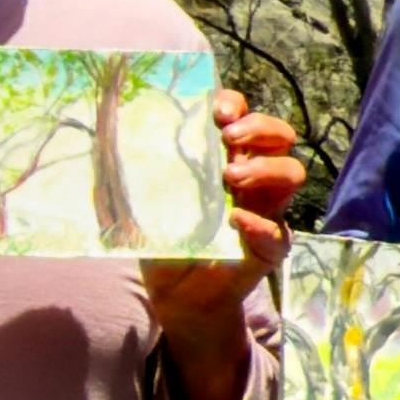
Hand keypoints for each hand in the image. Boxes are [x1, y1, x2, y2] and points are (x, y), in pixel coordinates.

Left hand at [140, 97, 311, 354]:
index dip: (234, 105)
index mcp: (225, 158)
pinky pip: (278, 232)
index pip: (242, 116)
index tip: (215, 112)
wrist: (176, 294)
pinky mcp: (269, 248)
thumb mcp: (145, 201)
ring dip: (264, 169)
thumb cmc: (163, 240)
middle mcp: (252, 179)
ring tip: (231, 178)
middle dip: (259, 128)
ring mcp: (266, 211)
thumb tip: (108, 136)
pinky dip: (259, 224)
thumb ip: (138, 172)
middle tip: (228, 139)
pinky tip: (234, 222)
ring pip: (292, 172)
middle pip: (279, 136)